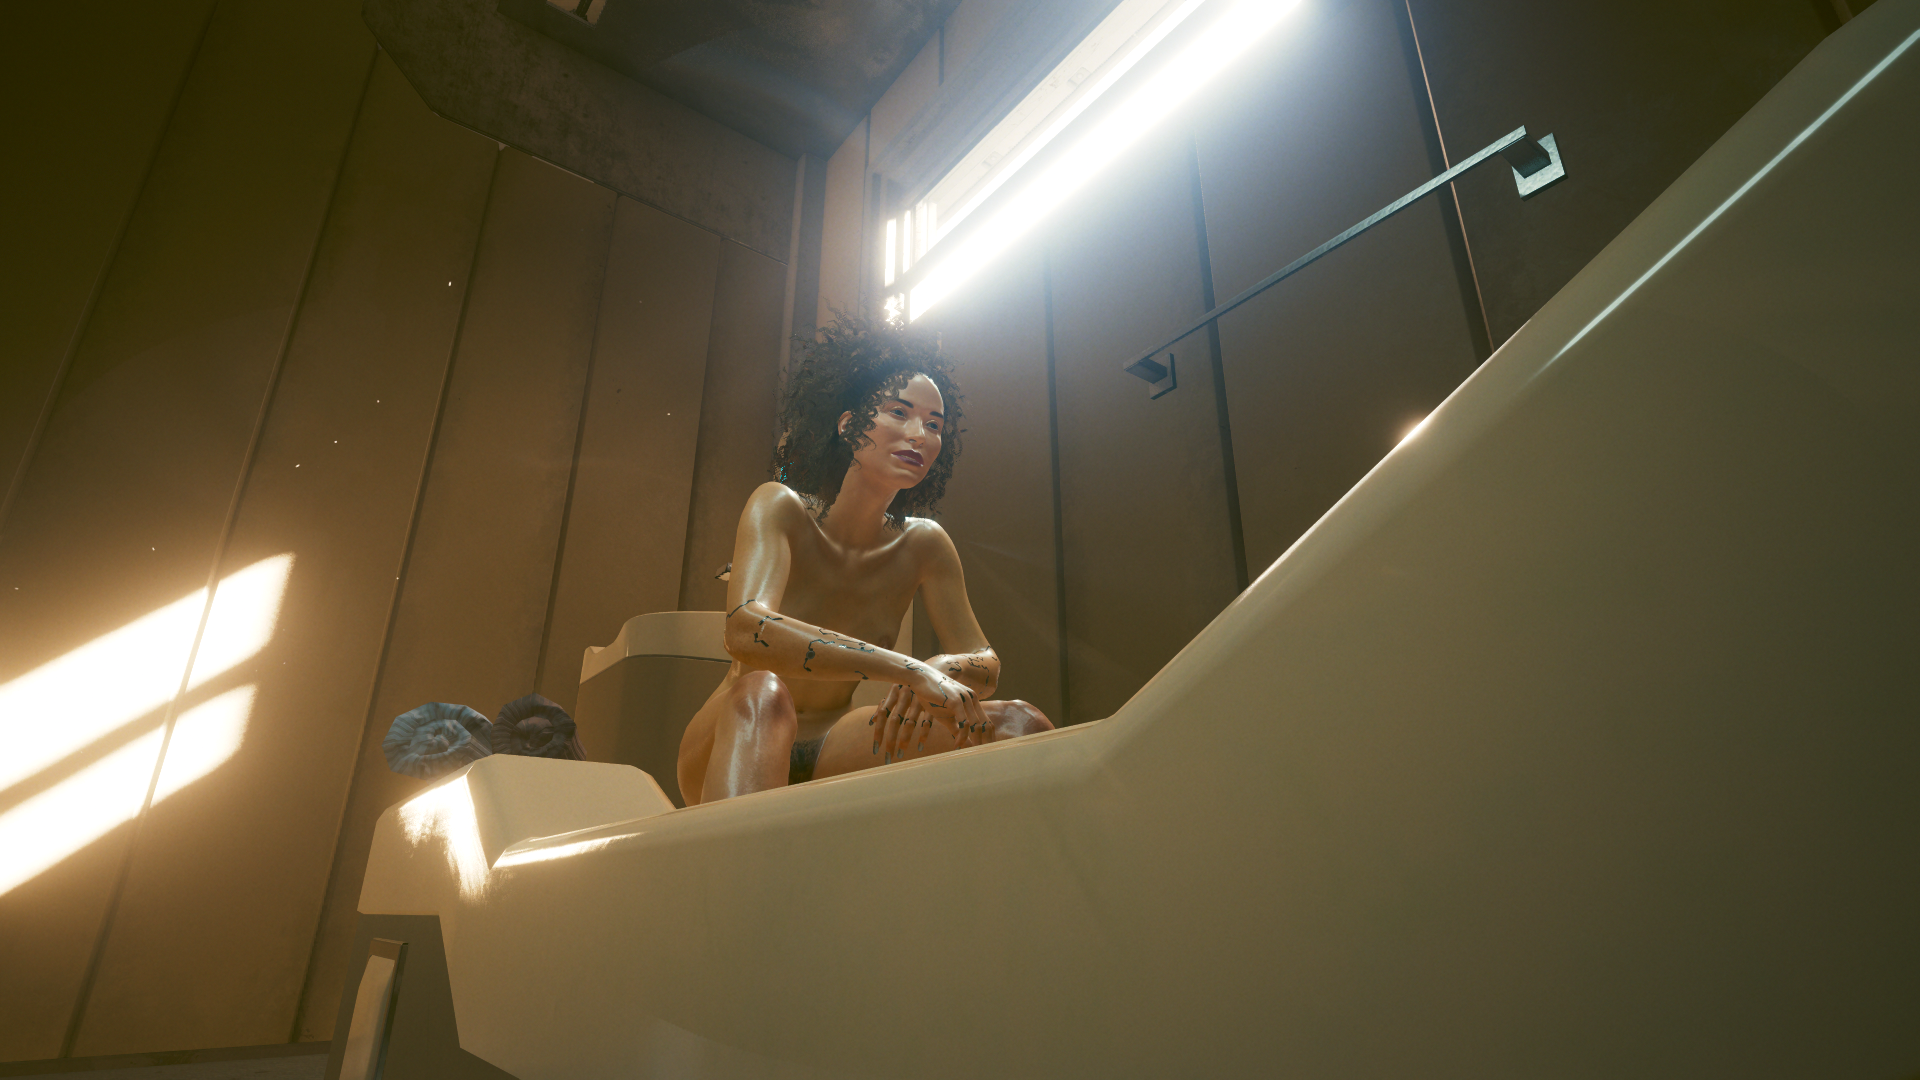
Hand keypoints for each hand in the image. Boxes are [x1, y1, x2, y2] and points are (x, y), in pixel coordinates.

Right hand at [870, 669, 988, 761]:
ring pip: (976, 725)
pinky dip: (962, 736)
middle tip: (983, 757)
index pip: (987, 722)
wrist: (920, 680)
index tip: (987, 751)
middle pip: (985, 725)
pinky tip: (957, 745)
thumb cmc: (932, 697)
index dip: (989, 738)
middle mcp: (972, 699)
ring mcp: (965, 699)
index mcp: (973, 701)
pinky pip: (964, 722)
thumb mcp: (946, 716)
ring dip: (974, 741)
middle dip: (985, 742)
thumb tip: (965, 743)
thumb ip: (957, 728)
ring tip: (971, 754)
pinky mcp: (956, 701)